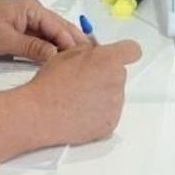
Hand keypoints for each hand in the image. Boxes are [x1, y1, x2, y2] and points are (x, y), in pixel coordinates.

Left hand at [0, 0, 85, 61]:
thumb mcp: (6, 40)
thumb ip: (33, 47)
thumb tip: (57, 57)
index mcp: (32, 8)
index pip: (59, 27)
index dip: (72, 43)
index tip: (86, 60)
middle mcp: (34, 12)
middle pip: (60, 28)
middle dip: (76, 43)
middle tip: (94, 60)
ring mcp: (27, 22)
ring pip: (52, 35)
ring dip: (65, 47)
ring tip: (83, 63)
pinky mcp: (21, 32)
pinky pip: (41, 40)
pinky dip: (52, 49)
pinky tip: (61, 61)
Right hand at [24, 39, 141, 144]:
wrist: (41, 113)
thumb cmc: (51, 83)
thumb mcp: (69, 53)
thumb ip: (90, 51)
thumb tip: (97, 53)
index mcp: (108, 60)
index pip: (133, 50)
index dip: (126, 52)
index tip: (120, 56)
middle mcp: (117, 81)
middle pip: (120, 73)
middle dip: (106, 74)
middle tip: (85, 80)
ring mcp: (115, 104)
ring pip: (115, 94)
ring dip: (103, 94)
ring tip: (79, 98)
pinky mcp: (111, 123)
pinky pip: (110, 113)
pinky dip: (99, 112)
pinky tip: (81, 111)